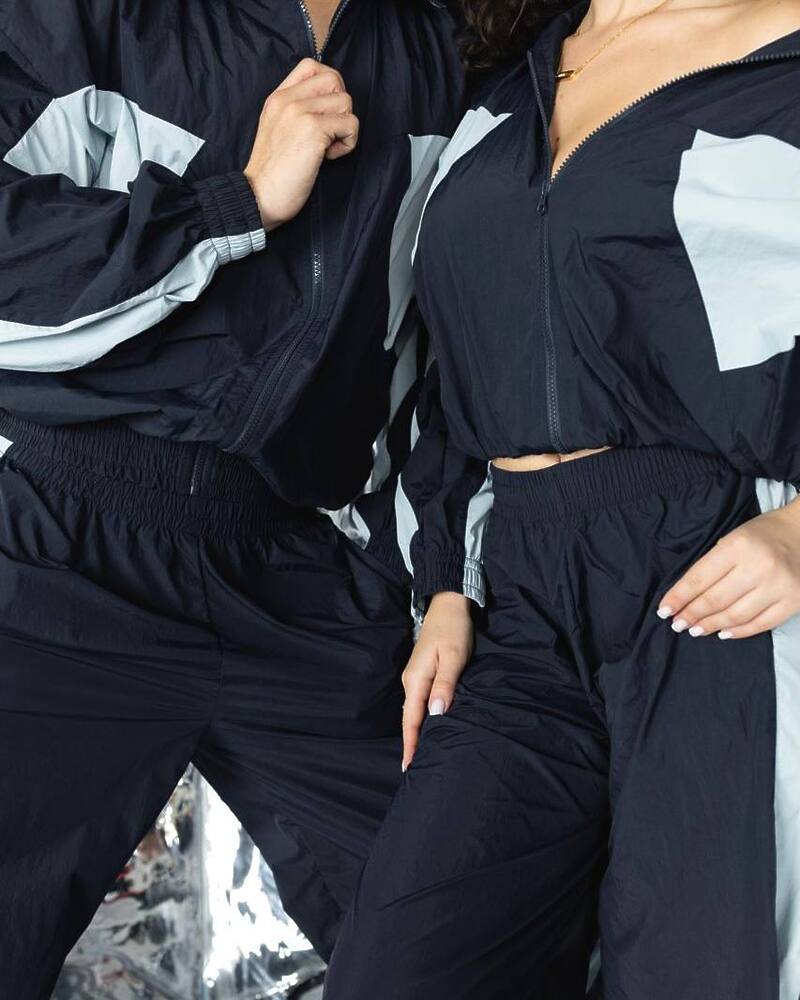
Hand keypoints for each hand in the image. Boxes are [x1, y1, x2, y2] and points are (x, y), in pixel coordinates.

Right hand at [244, 58, 358, 230]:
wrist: (258, 197)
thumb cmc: (271, 174)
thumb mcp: (276, 131)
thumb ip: (295, 112)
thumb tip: (327, 106)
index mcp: (277, 98)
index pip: (311, 66)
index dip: (328, 86)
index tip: (324, 113)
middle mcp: (287, 99)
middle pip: (333, 79)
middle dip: (340, 106)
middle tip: (330, 130)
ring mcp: (300, 112)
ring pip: (345, 101)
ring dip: (345, 127)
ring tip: (327, 147)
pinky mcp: (314, 129)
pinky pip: (350, 123)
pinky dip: (347, 143)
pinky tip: (328, 157)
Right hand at [401, 592, 473, 771]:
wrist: (447, 605)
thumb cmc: (454, 630)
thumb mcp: (454, 657)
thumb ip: (445, 685)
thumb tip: (435, 713)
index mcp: (416, 679)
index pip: (412, 719)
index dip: (411, 744)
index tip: (409, 767)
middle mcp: (411, 681)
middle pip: (410, 718)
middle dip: (412, 744)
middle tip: (416, 770)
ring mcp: (415, 677)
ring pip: (414, 711)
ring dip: (417, 732)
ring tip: (421, 755)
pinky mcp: (422, 673)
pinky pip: (419, 702)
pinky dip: (421, 719)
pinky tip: (427, 727)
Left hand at [658, 498, 799, 639]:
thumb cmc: (761, 535)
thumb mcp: (731, 539)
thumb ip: (711, 565)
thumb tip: (685, 597)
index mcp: (738, 546)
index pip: (700, 578)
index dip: (679, 597)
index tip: (664, 610)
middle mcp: (759, 567)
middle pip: (715, 599)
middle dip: (692, 614)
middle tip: (677, 623)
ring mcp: (779, 586)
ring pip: (736, 615)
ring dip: (711, 625)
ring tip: (695, 630)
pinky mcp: (794, 601)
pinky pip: (761, 624)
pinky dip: (739, 631)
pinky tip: (723, 633)